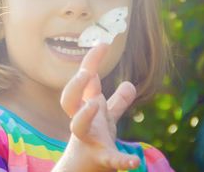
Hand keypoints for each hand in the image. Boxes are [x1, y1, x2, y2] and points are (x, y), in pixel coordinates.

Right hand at [59, 43, 139, 170]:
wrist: (85, 171)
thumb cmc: (94, 141)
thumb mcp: (108, 119)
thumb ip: (118, 101)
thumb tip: (130, 84)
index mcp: (86, 108)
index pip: (85, 81)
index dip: (92, 62)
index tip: (103, 43)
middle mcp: (82, 121)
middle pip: (69, 100)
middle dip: (75, 86)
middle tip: (87, 73)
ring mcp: (89, 140)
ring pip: (78, 127)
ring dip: (84, 115)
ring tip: (95, 104)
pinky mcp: (101, 159)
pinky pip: (109, 159)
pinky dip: (122, 160)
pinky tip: (135, 161)